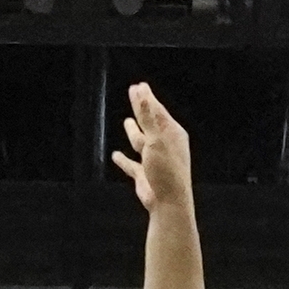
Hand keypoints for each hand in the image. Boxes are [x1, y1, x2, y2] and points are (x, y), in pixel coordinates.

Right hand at [109, 82, 193, 214]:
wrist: (168, 202)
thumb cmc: (166, 169)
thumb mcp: (156, 138)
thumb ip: (147, 116)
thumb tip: (141, 92)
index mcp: (172, 133)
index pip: (157, 110)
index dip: (146, 98)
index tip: (138, 86)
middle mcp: (164, 145)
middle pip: (150, 122)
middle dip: (141, 108)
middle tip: (134, 93)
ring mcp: (154, 160)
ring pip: (141, 142)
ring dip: (133, 132)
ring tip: (128, 122)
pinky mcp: (144, 175)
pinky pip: (131, 165)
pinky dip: (123, 160)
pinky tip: (116, 156)